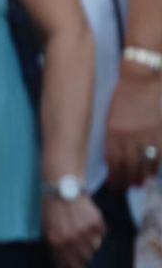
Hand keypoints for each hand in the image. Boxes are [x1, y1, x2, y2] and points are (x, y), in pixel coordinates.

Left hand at [44, 192, 106, 267]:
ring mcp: (85, 231)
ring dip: (88, 247)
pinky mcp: (97, 223)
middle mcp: (71, 238)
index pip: (66, 264)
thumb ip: (55, 245)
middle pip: (82, 260)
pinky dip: (96, 234)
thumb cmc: (51, 208)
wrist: (63, 187)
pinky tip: (89, 225)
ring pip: (93, 249)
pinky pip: (100, 236)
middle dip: (83, 264)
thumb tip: (63, 263)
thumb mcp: (47, 228)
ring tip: (82, 237)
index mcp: (55, 241)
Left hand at [104, 70, 161, 188]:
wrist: (142, 78)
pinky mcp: (160, 132)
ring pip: (145, 164)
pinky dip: (155, 167)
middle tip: (125, 189)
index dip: (114, 177)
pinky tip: (152, 175)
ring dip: (141, 177)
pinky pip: (159, 155)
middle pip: (128, 167)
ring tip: (138, 185)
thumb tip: (112, 159)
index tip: (113, 185)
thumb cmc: (123, 96)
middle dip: (126, 181)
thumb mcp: (110, 117)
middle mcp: (129, 136)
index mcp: (112, 132)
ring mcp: (147, 135)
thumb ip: (111, 137)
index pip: (112, 162)